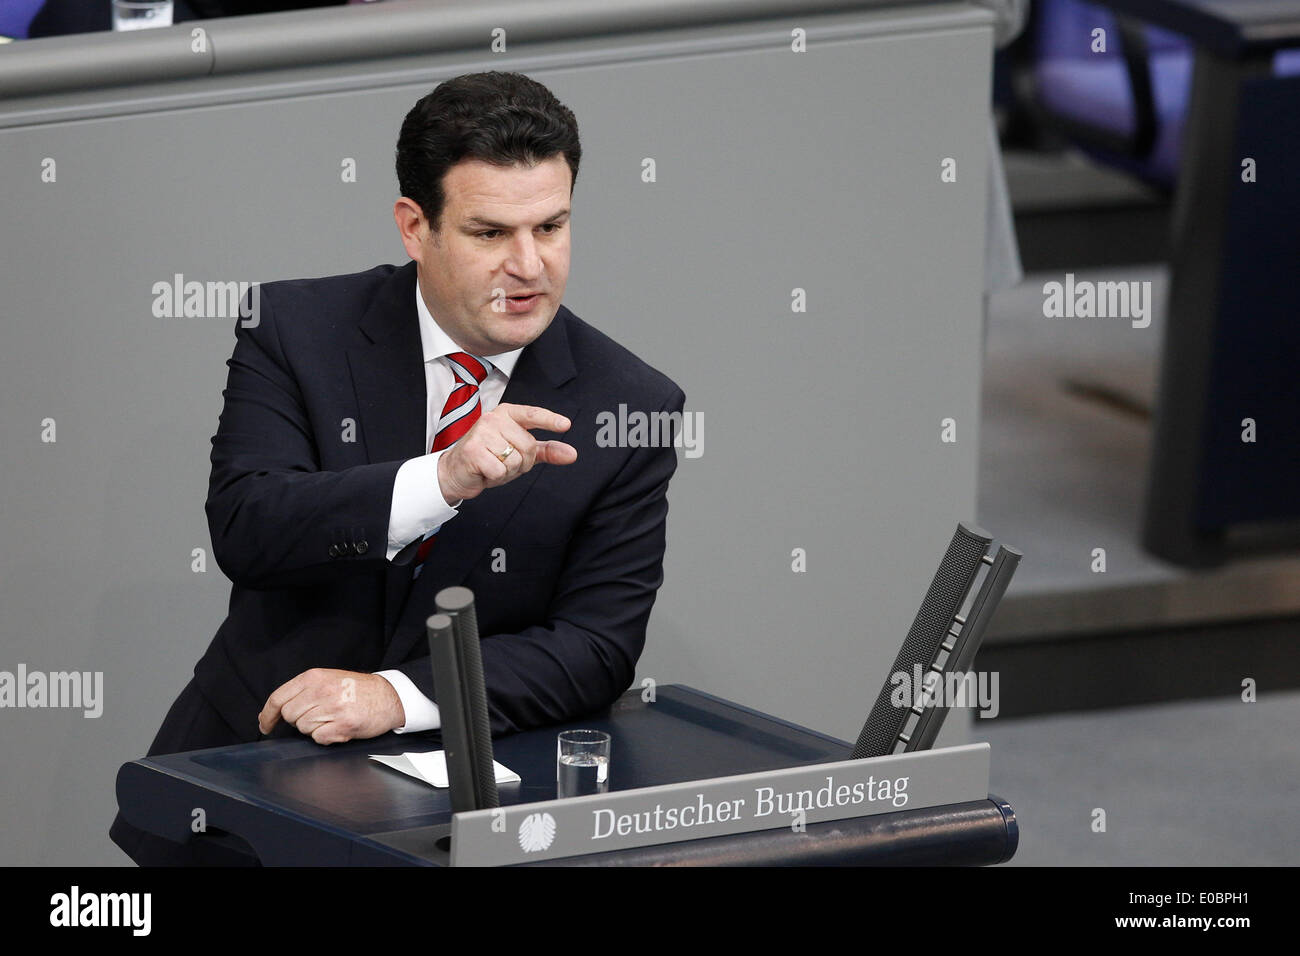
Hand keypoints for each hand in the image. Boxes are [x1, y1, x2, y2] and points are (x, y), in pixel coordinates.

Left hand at [258, 669, 405, 743]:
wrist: (388, 696)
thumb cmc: (358, 689)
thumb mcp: (329, 678)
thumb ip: (304, 690)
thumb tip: (278, 709)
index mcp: (314, 677)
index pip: (278, 698)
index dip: (267, 715)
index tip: (265, 725)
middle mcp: (321, 690)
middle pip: (289, 715)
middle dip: (299, 720)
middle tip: (318, 715)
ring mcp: (332, 707)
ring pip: (303, 728)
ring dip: (315, 728)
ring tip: (333, 719)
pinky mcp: (343, 724)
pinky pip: (319, 738)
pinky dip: (327, 737)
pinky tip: (339, 727)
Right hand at [437, 403, 576, 504]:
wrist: (456, 471)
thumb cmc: (488, 458)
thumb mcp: (520, 452)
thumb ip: (546, 450)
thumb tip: (571, 454)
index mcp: (507, 414)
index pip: (532, 415)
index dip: (550, 420)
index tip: (565, 424)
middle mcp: (494, 419)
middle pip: (528, 446)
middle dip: (521, 462)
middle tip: (503, 461)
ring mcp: (482, 433)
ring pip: (515, 460)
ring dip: (507, 471)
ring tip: (492, 465)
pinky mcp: (473, 450)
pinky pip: (501, 470)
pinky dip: (496, 477)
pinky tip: (484, 471)